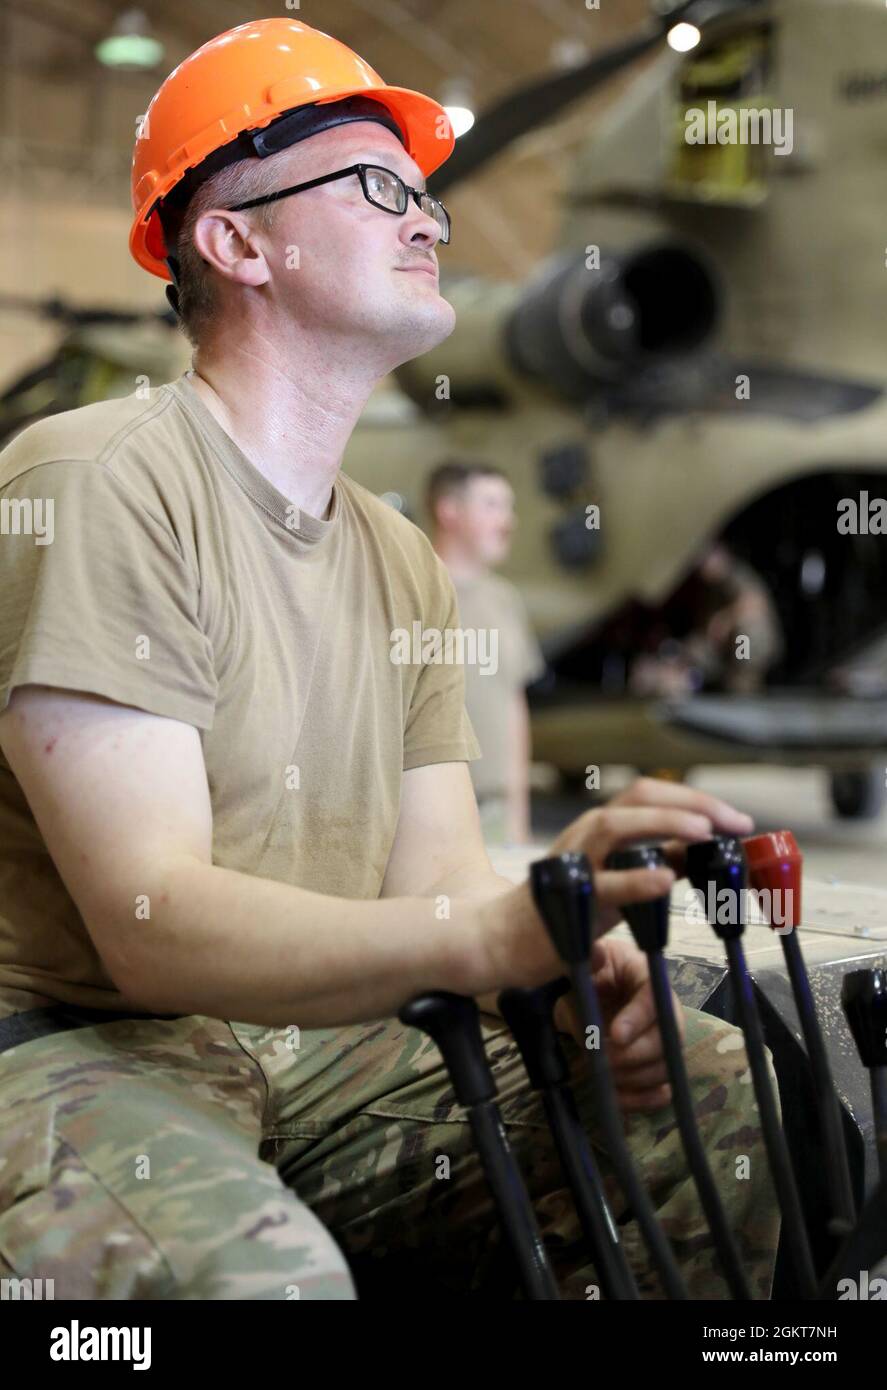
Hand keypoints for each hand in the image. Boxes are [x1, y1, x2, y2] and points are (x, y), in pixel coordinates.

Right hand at [547, 776, 753, 933]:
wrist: (505, 938)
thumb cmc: (565, 906)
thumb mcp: (619, 877)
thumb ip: (659, 861)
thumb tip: (705, 851)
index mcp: (604, 826)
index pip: (654, 794)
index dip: (698, 800)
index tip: (738, 820)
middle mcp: (588, 833)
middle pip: (640, 796)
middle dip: (692, 804)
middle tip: (734, 822)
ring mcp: (574, 862)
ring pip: (616, 826)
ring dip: (664, 824)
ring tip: (703, 833)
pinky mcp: (565, 898)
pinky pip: (603, 884)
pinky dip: (635, 879)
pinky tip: (664, 880)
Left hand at [554, 936, 684, 1112]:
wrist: (579, 998)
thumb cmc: (584, 975)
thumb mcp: (582, 964)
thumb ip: (587, 962)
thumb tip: (594, 952)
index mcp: (646, 977)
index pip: (655, 998)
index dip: (638, 1019)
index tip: (614, 1035)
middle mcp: (662, 1011)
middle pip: (669, 1038)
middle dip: (637, 1054)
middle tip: (606, 1058)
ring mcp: (661, 1040)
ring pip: (665, 1066)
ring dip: (636, 1078)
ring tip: (604, 1073)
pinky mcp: (652, 1066)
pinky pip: (659, 1089)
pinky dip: (641, 1100)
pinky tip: (617, 1099)